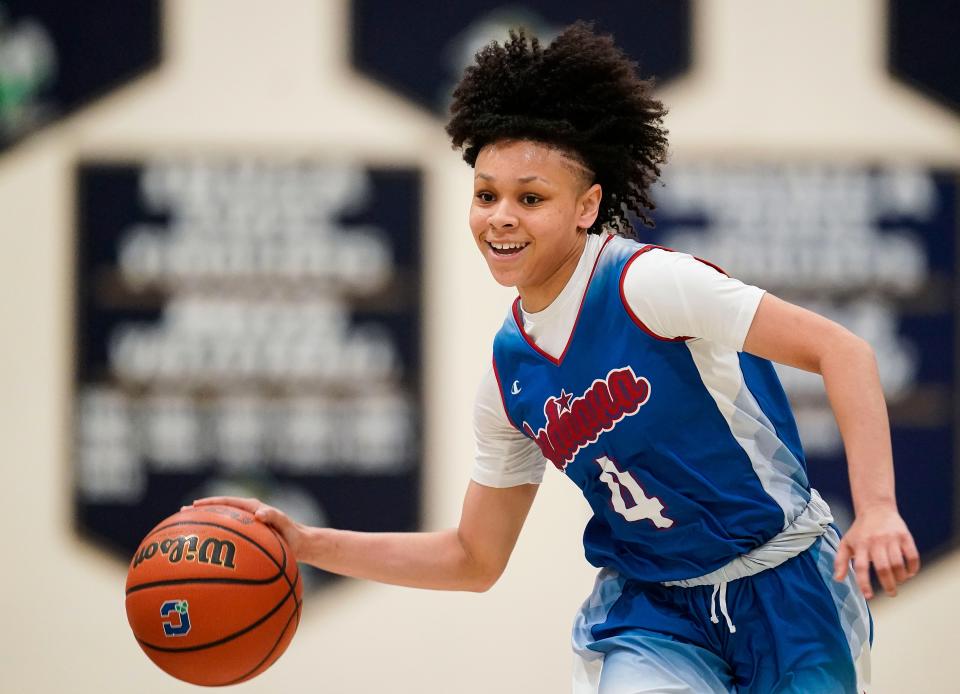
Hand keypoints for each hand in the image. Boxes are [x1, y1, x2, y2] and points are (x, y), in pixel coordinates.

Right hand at [189, 496, 310, 560]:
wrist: (300, 545)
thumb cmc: (293, 534)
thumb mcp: (285, 525)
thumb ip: (274, 517)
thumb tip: (259, 514)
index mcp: (251, 508)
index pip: (226, 502)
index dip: (209, 504)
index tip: (192, 507)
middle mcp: (246, 514)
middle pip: (218, 511)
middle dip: (200, 512)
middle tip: (179, 516)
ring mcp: (245, 525)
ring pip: (220, 524)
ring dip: (204, 526)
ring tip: (185, 532)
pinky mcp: (247, 536)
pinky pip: (227, 536)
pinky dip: (215, 540)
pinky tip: (204, 552)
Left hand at [834, 505, 919, 598]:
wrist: (876, 509)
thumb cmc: (860, 530)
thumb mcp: (846, 543)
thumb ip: (840, 561)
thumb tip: (838, 579)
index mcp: (860, 545)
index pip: (861, 567)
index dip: (864, 583)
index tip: (868, 596)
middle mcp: (875, 542)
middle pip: (883, 568)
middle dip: (888, 584)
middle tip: (891, 593)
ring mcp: (891, 539)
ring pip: (898, 564)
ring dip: (900, 577)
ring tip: (899, 582)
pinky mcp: (904, 536)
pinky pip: (912, 555)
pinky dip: (913, 568)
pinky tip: (909, 573)